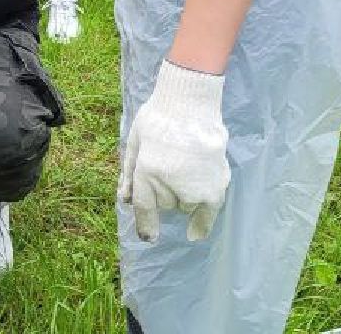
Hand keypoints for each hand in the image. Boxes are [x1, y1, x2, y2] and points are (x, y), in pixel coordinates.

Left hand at [120, 60, 229, 241]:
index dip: (145, 226)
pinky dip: (201, 222)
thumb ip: (129, 174)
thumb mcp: (135, 141)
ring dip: (183, 195)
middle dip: (163, 191)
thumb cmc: (159, 117)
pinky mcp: (216, 186)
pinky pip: (207, 212)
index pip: (144, 208)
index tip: (148, 238)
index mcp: (147, 171)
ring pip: (185, 205)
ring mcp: (195, 186)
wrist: (192, 102)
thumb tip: (124, 201)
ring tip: (187, 167)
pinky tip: (195, 234)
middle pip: (164, 204)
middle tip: (170, 164)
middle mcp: (171, 184)